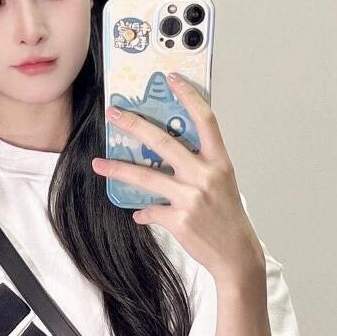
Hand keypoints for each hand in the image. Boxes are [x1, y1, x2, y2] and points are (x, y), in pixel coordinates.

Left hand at [91, 75, 262, 284]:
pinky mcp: (180, 221)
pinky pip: (150, 211)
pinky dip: (143, 212)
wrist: (237, 256)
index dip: (188, 96)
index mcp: (220, 162)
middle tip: (114, 114)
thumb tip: (163, 156)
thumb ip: (197, 167)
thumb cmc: (228, 218)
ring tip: (99, 163)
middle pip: (164, 142)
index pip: (205, 120)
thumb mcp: (221, 184)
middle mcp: (206, 176)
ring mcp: (192, 198)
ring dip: (119, 169)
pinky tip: (139, 213)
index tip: (171, 79)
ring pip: (146, 177)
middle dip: (135, 125)